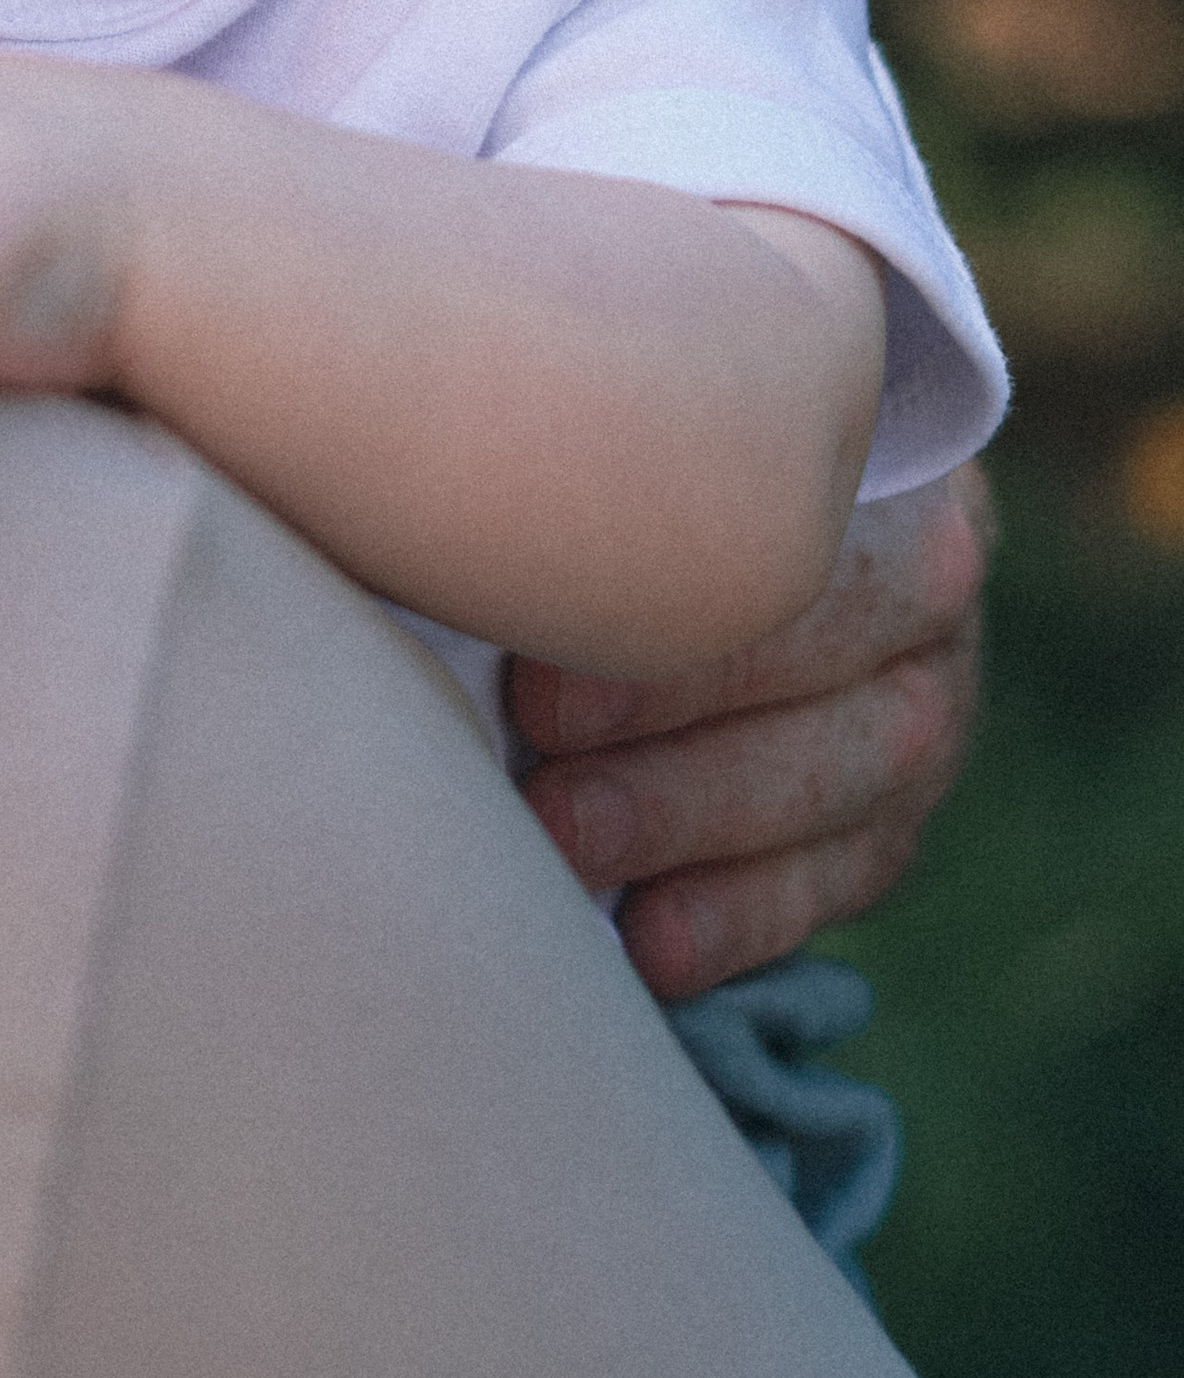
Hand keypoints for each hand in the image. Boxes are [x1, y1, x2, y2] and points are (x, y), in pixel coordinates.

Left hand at [507, 459, 993, 999]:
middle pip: (818, 687)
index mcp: (878, 474)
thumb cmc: (656, 458)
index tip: (540, 684)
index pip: (795, 559)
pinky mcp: (891, 822)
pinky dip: (741, 918)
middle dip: (674, 748)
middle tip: (541, 780)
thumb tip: (454, 508)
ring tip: (571, 857)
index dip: (671, 629)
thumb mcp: (658, 428)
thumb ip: (593, 466)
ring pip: (834, 792)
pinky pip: (833, 879)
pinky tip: (653, 949)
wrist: (757, 511)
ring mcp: (923, 721)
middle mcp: (924, 606)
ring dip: (691, 831)